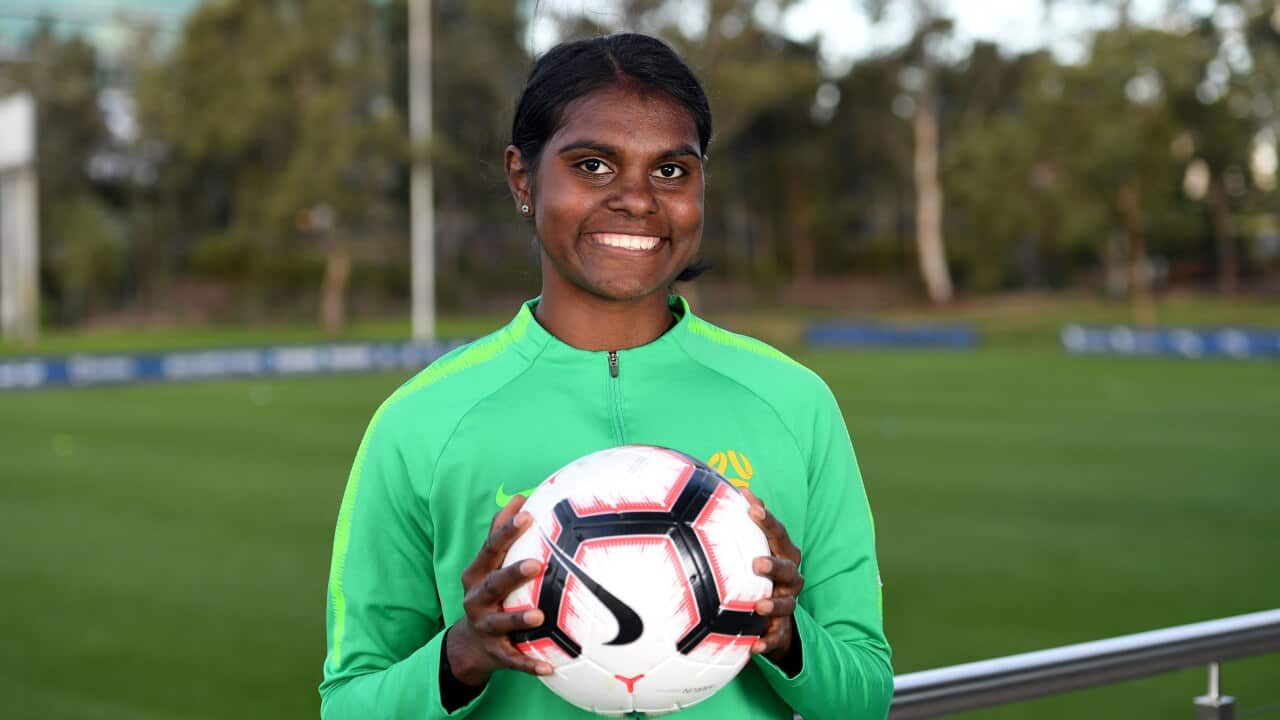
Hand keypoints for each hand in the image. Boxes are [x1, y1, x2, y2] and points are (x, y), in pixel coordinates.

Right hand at [445, 495, 552, 685]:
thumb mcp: (488, 564)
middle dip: (512, 573)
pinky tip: (549, 666)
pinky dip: (529, 664)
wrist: (470, 644)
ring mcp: (485, 627)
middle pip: (493, 584)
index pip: (491, 549)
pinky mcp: (496, 653)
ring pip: (501, 623)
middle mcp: (476, 600)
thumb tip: (518, 496)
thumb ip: (500, 532)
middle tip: (537, 563)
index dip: (507, 531)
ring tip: (539, 616)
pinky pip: (514, 660)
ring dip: (519, 620)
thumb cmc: (489, 592)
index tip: (527, 515)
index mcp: (477, 575)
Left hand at [741, 488, 803, 664]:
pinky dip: (767, 641)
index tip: (751, 507)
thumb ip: (734, 526)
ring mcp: (787, 604)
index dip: (767, 519)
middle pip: (787, 568)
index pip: (777, 533)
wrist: (774, 618)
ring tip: (759, 605)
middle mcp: (789, 578)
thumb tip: (707, 491)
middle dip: (774, 564)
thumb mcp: (749, 549)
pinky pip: (777, 638)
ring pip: (787, 604)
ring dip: (774, 604)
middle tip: (756, 562)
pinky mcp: (780, 631)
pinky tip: (755, 644)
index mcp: (782, 554)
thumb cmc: (755, 574)